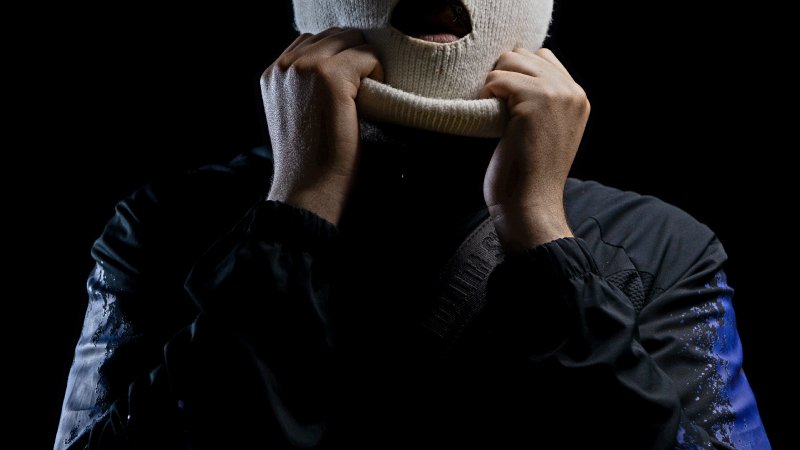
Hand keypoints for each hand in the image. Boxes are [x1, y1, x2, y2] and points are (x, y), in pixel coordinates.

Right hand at [261, 28, 383, 224]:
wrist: (310, 189)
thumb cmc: (311, 163)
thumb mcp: (297, 117)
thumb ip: (305, 89)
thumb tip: (341, 69)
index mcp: (273, 74)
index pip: (312, 41)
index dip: (338, 59)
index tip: (349, 88)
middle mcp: (286, 66)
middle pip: (334, 35)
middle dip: (353, 58)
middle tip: (362, 92)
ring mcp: (306, 68)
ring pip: (351, 41)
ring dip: (364, 64)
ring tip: (365, 97)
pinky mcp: (330, 76)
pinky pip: (366, 56)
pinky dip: (376, 74)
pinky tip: (369, 102)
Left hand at [480, 48, 589, 251]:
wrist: (530, 204)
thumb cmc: (529, 175)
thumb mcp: (547, 131)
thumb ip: (543, 102)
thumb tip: (514, 73)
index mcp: (578, 98)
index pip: (543, 58)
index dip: (517, 75)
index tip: (507, 103)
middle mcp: (572, 91)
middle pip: (524, 54)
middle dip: (503, 75)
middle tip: (497, 108)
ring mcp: (556, 93)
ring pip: (510, 60)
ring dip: (494, 83)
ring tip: (494, 112)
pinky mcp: (534, 100)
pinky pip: (497, 78)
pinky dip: (487, 94)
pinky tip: (490, 117)